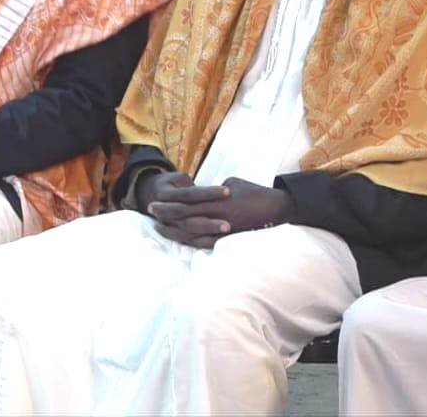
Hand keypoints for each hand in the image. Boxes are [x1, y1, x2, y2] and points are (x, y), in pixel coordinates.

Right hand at [138, 171, 230, 247]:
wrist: (151, 195)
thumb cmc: (172, 184)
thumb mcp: (178, 179)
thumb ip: (192, 185)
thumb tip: (216, 187)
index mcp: (165, 194)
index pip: (190, 194)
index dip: (209, 193)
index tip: (228, 191)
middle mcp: (164, 213)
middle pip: (188, 220)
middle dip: (208, 223)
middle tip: (228, 224)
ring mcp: (168, 226)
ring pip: (188, 233)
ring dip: (208, 233)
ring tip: (227, 230)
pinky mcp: (175, 234)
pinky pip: (189, 241)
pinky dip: (203, 242)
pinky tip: (219, 241)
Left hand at [147, 176, 294, 248]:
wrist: (276, 207)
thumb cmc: (255, 192)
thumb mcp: (233, 182)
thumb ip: (216, 188)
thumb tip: (207, 191)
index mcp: (217, 199)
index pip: (187, 202)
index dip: (170, 202)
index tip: (155, 201)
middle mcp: (216, 215)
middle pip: (184, 216)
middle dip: (166, 214)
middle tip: (150, 211)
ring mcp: (221, 229)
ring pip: (191, 231)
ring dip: (173, 230)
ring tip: (159, 228)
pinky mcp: (228, 238)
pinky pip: (205, 243)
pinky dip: (191, 242)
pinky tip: (180, 241)